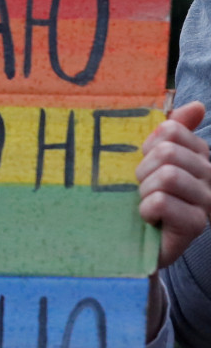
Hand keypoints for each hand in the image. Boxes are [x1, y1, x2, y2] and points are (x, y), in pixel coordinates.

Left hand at [137, 100, 210, 269]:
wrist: (144, 242)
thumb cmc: (148, 195)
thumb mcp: (155, 159)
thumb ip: (175, 130)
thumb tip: (197, 106)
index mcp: (200, 155)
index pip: (171, 130)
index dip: (148, 146)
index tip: (148, 164)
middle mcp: (210, 176)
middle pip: (168, 152)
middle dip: (144, 170)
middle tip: (145, 188)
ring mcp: (207, 202)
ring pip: (167, 176)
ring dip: (145, 190)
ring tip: (148, 202)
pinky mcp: (196, 225)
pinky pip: (161, 202)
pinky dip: (147, 209)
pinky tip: (151, 218)